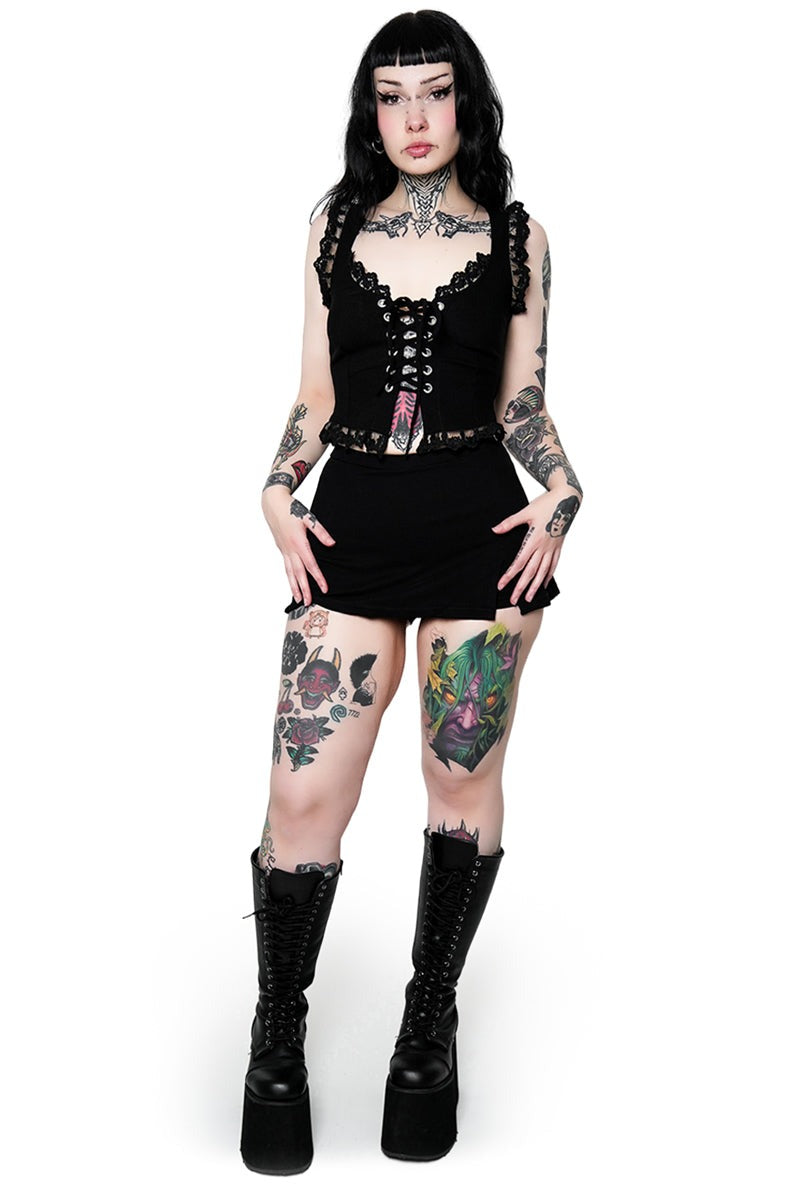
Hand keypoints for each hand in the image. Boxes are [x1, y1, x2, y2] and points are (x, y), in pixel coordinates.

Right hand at [261, 489, 335, 605]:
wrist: (272, 504)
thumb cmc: (292, 509)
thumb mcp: (309, 518)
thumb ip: (321, 532)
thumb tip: (332, 544)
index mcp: (299, 543)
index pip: (311, 565)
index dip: (318, 578)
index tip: (325, 589)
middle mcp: (290, 549)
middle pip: (298, 573)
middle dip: (304, 589)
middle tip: (308, 603)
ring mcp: (284, 550)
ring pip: (289, 572)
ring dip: (294, 587)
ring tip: (298, 599)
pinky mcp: (281, 549)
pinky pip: (286, 567)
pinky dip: (289, 578)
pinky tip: (292, 584)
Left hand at [491, 488, 577, 603]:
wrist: (567, 499)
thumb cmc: (546, 504)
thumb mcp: (525, 512)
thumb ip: (509, 523)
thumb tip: (494, 529)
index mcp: (533, 540)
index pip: (518, 563)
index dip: (509, 575)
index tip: (501, 585)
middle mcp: (543, 547)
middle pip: (530, 572)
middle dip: (521, 587)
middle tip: (513, 601)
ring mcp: (552, 548)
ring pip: (543, 572)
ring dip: (536, 587)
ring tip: (529, 599)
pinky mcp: (558, 547)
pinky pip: (553, 565)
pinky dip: (548, 576)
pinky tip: (544, 585)